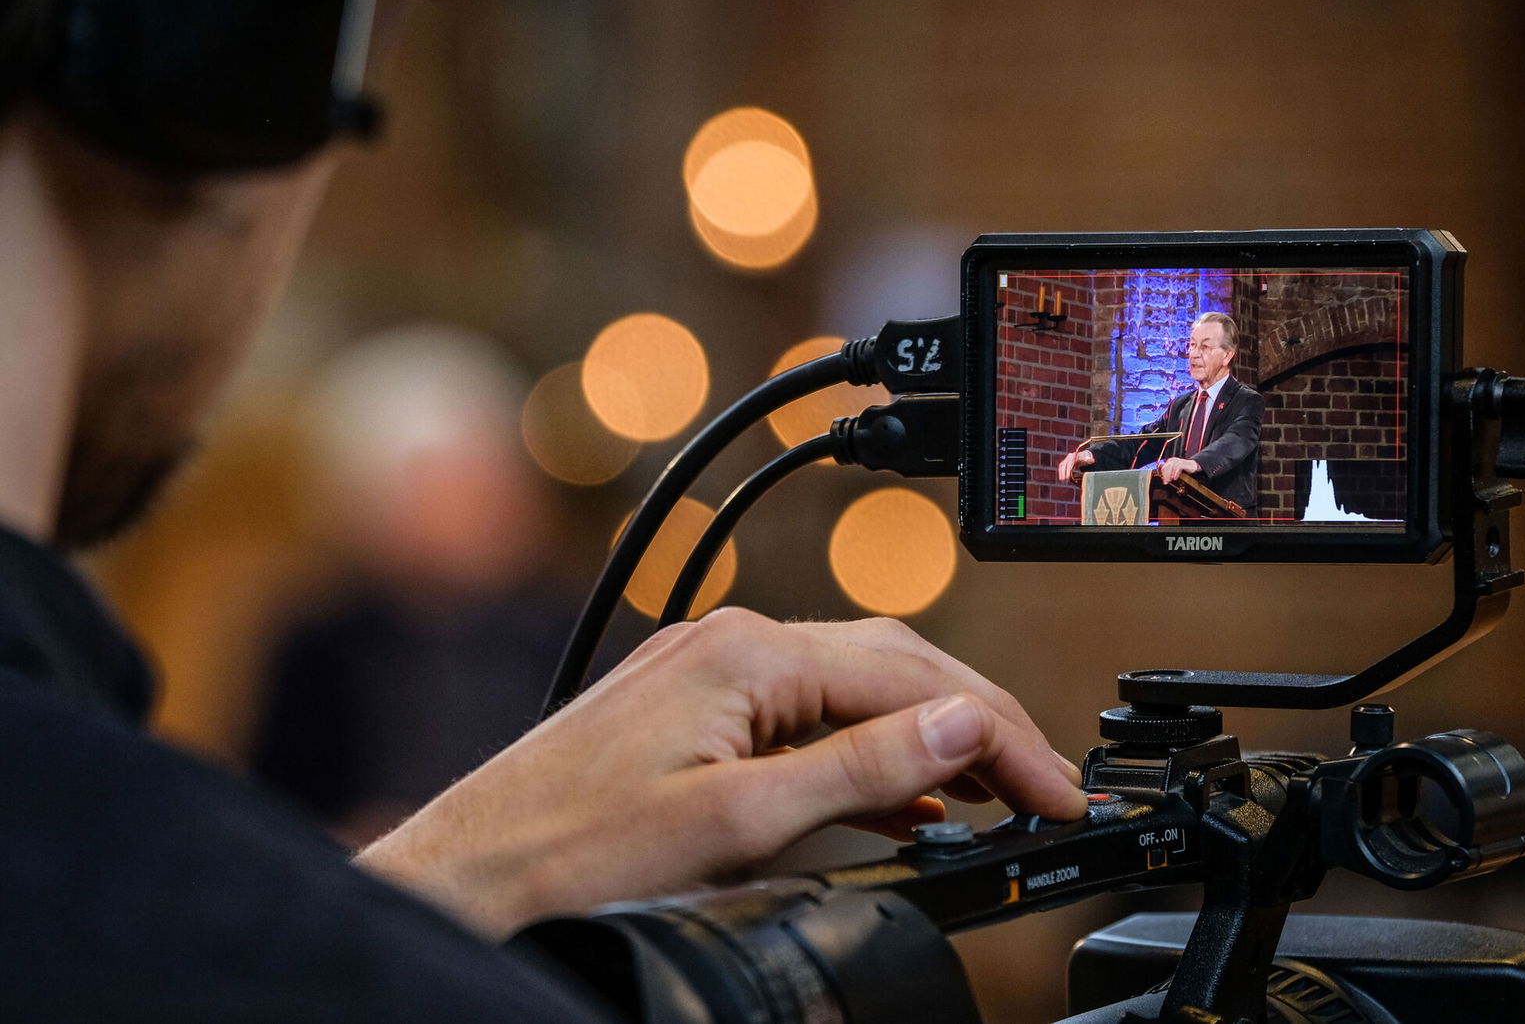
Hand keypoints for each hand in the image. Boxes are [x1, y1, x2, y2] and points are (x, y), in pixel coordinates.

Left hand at [356, 609, 1085, 939]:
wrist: (467, 876)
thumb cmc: (574, 854)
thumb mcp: (739, 822)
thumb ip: (861, 767)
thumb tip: (961, 728)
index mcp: (749, 656)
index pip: (913, 681)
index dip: (1000, 734)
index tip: (1057, 789)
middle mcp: (732, 647)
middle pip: (892, 667)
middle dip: (978, 723)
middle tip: (1046, 788)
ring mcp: (710, 676)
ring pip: (854, 690)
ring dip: (930, 738)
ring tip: (999, 793)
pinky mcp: (696, 714)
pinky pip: (808, 719)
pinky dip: (868, 754)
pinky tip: (907, 794)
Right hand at [1057, 449, 1094, 481]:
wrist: (1084, 455)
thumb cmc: (1087, 458)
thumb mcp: (1089, 458)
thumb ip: (1089, 460)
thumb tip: (1092, 460)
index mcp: (1074, 456)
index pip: (1069, 464)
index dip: (1068, 471)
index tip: (1068, 478)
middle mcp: (1069, 457)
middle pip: (1064, 465)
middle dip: (1063, 473)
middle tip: (1064, 480)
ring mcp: (1067, 459)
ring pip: (1061, 466)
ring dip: (1061, 473)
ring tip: (1062, 480)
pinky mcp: (1065, 462)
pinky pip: (1061, 467)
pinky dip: (1061, 472)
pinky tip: (1062, 478)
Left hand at [1158, 457, 1200, 484]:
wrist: (1193, 466)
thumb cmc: (1183, 469)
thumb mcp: (1175, 471)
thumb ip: (1169, 474)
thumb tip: (1164, 480)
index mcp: (1170, 461)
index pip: (1163, 467)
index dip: (1162, 475)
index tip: (1163, 481)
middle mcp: (1173, 460)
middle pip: (1166, 467)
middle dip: (1165, 476)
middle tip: (1166, 482)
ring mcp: (1178, 461)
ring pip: (1171, 468)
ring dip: (1169, 475)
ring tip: (1169, 480)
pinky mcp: (1182, 463)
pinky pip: (1177, 468)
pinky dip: (1175, 474)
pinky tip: (1175, 478)